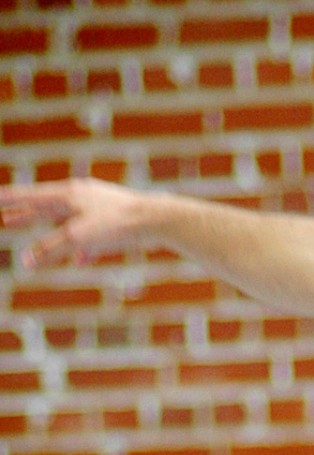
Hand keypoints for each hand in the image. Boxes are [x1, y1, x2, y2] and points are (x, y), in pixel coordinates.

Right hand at [0, 178, 149, 267]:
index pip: (32, 196)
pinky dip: (82, 247)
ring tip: (38, 242)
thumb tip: (27, 261)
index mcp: (70, 194)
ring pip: (69, 222)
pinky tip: (80, 260)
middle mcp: (84, 197)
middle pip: (49, 207)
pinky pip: (92, 235)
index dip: (12, 200)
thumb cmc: (117, 223)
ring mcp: (100, 208)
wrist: (158, 220)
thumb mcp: (77, 237)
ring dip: (52, 233)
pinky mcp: (115, 222)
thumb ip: (50, 248)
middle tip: (7, 219)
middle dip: (28, 215)